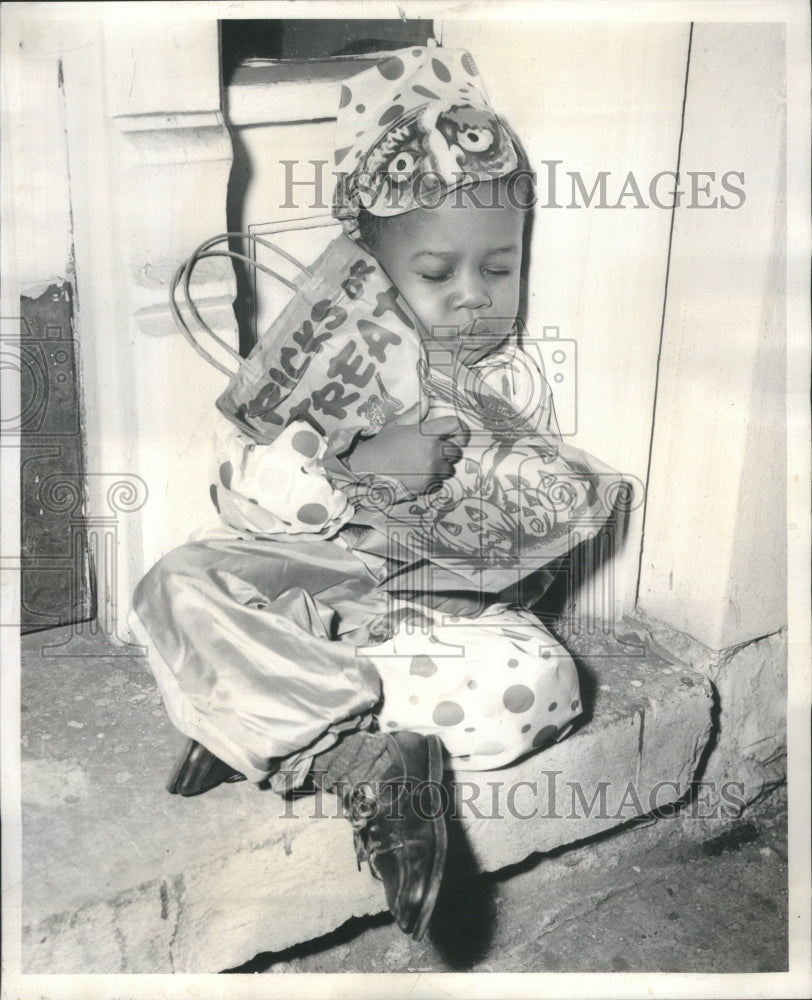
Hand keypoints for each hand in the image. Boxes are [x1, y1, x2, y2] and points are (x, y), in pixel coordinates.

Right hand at [347, 398, 468, 493]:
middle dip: (449, 450)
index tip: (457, 434)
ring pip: (450, 468)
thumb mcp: (397, 425)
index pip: (455, 425)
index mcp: (427, 432)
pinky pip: (440, 481)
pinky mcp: (427, 484)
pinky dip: (433, 479)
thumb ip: (415, 413)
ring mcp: (431, 468)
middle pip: (456, 450)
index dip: (459, 429)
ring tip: (427, 464)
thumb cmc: (383, 444)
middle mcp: (433, 450)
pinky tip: (419, 474)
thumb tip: (427, 399)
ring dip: (443, 466)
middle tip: (435, 451)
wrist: (368, 467)